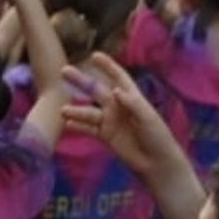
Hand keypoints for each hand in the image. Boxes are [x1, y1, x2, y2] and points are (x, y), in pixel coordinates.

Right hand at [61, 52, 179, 177]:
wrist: (156, 162)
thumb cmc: (157, 136)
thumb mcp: (148, 117)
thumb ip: (132, 103)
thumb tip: (115, 90)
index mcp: (131, 98)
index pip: (118, 77)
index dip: (107, 66)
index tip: (94, 56)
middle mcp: (117, 106)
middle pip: (96, 90)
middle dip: (81, 81)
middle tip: (64, 71)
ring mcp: (109, 121)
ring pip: (88, 112)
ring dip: (75, 111)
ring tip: (62, 111)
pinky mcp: (104, 136)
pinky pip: (88, 129)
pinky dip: (77, 127)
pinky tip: (66, 125)